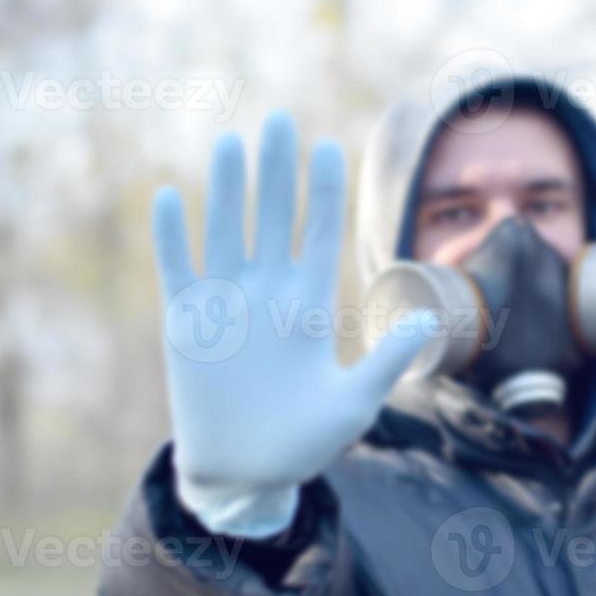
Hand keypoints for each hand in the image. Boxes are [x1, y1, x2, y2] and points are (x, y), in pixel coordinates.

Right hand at [152, 111, 434, 489]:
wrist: (244, 474)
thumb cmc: (303, 443)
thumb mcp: (355, 404)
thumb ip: (387, 359)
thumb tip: (428, 318)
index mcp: (308, 305)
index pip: (317, 234)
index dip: (322, 191)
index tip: (329, 146)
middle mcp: (267, 293)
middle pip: (272, 218)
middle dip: (275, 171)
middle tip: (277, 121)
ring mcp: (225, 303)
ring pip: (225, 231)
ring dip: (225, 189)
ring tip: (229, 143)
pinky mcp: (185, 323)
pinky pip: (177, 269)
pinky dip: (172, 236)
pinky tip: (168, 197)